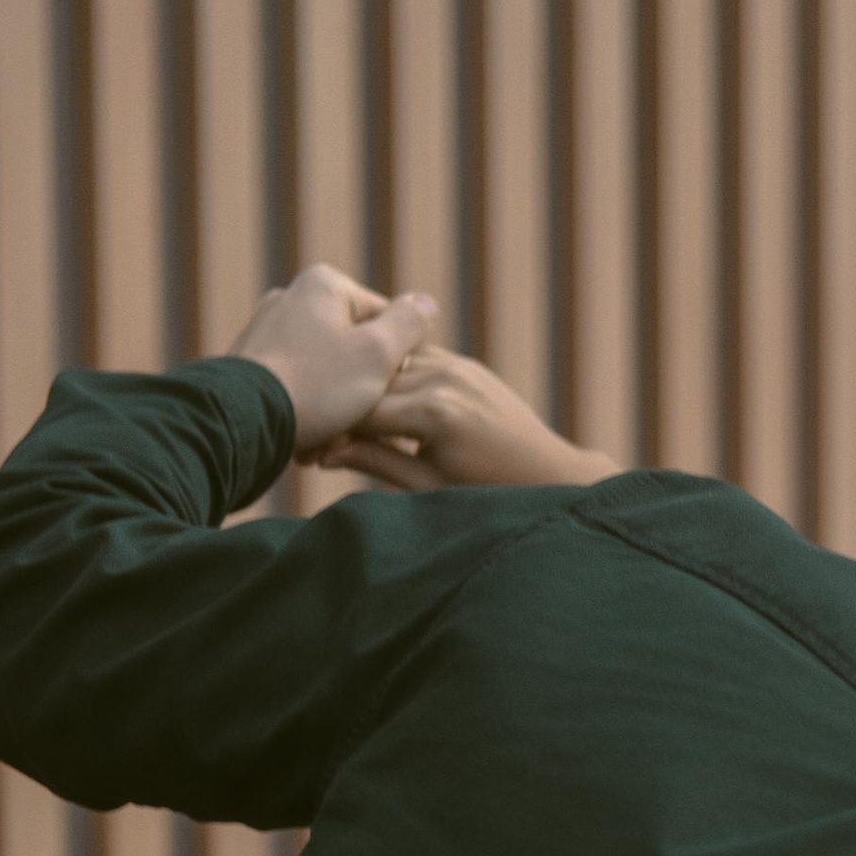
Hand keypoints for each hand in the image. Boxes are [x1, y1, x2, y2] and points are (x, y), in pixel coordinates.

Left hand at [228, 265, 437, 459]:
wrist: (243, 423)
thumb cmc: (316, 387)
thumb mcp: (378, 354)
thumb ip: (409, 325)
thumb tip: (427, 303)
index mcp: (326, 284)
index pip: (387, 323)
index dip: (396, 366)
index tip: (384, 398)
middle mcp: (292, 296)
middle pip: (355, 347)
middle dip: (363, 390)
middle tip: (359, 425)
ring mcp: (266, 328)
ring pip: (326, 370)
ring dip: (337, 406)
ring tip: (330, 436)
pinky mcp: (249, 361)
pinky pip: (296, 383)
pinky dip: (307, 409)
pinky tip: (307, 437)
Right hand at [319, 344, 618, 495]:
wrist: (549, 473)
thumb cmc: (489, 494)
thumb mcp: (427, 487)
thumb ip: (377, 463)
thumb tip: (325, 454)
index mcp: (434, 413)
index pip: (361, 412)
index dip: (330, 433)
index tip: (306, 454)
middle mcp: (444, 378)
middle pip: (369, 384)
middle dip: (340, 410)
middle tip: (311, 438)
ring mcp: (457, 365)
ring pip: (387, 368)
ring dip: (361, 390)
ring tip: (337, 419)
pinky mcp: (464, 364)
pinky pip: (412, 362)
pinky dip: (389, 379)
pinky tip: (369, 401)